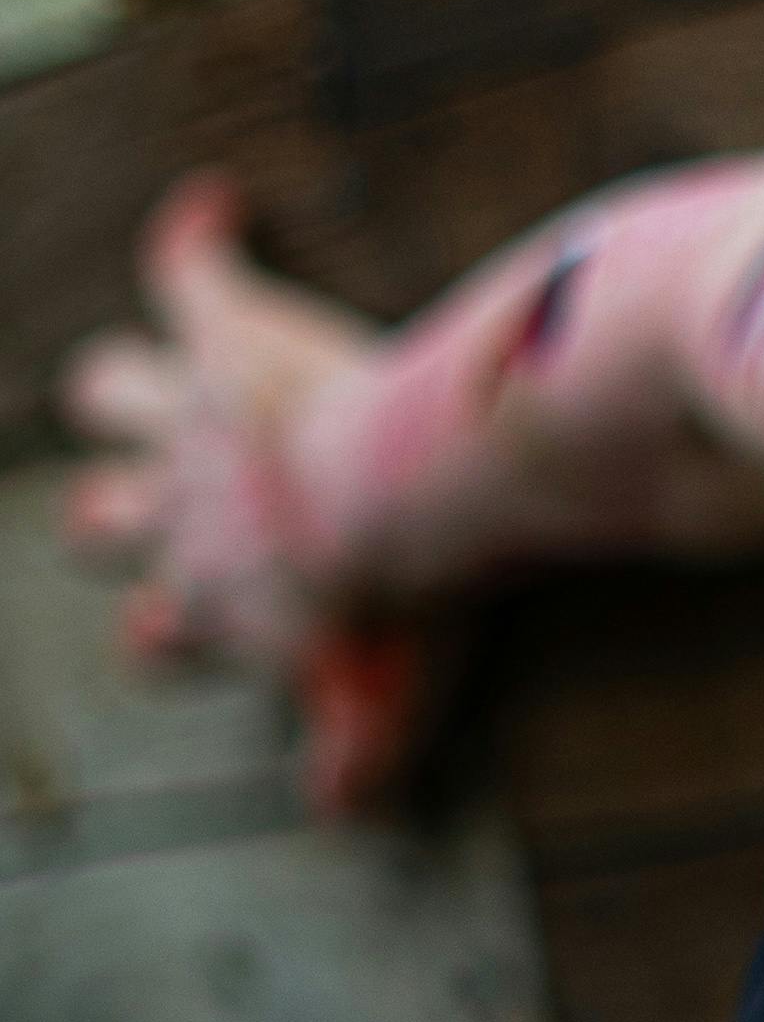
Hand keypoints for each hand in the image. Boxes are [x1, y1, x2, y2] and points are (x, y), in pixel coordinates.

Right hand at [60, 177, 436, 810]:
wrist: (403, 493)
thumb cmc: (403, 596)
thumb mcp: (385, 690)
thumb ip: (358, 747)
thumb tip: (338, 811)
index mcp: (219, 598)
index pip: (162, 634)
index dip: (165, 632)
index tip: (176, 630)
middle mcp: (185, 511)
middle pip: (102, 515)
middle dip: (110, 514)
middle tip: (131, 506)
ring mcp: (195, 422)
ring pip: (111, 395)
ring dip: (117, 389)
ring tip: (133, 377)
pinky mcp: (226, 339)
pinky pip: (191, 274)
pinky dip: (198, 242)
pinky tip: (213, 210)